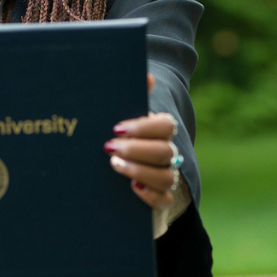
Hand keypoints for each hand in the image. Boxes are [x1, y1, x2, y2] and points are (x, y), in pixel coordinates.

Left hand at [104, 75, 181, 210]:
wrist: (112, 168)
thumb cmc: (117, 136)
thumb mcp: (119, 116)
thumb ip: (129, 97)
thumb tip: (146, 76)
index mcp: (159, 130)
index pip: (165, 125)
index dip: (143, 127)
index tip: (116, 128)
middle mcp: (167, 152)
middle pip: (165, 151)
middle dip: (136, 149)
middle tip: (109, 148)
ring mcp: (166, 175)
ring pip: (166, 176)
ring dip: (140, 171)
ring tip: (114, 166)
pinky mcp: (160, 198)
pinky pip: (164, 200)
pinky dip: (151, 196)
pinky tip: (133, 189)